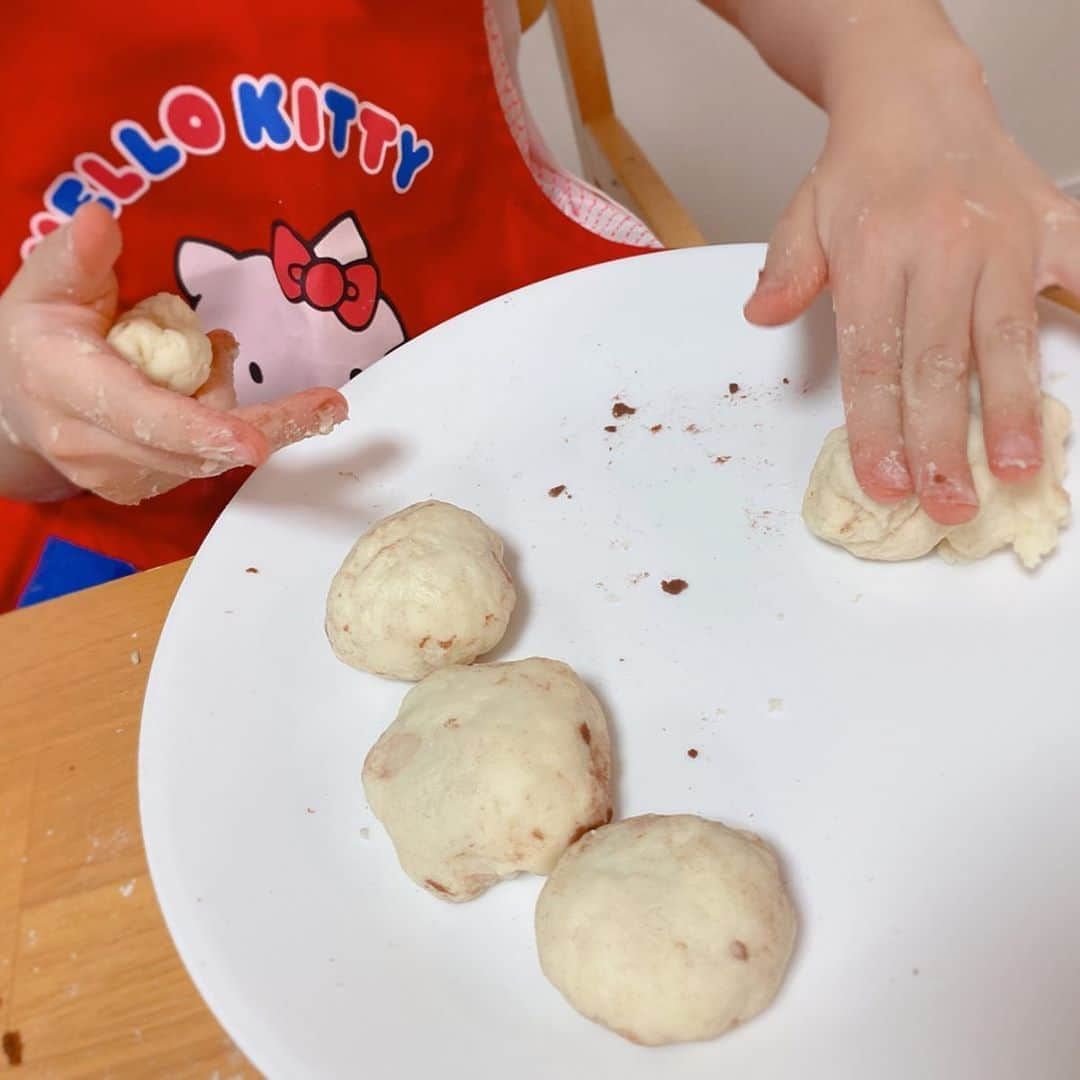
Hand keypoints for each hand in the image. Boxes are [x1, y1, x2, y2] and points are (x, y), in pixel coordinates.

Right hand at [0, 203, 347, 504]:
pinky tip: (206, 388)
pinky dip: (223, 429)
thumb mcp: (45, 282)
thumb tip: (101, 221)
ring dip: (235, 412)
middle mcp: (85, 441)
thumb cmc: (38, 331)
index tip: (257, 441)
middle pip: (194, 448)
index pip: (141, 413)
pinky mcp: (135, 489)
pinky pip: (202, 463)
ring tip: (217, 355)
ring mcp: (111, 475)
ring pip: (207, 457)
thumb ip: (76, 255)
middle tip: (326, 402)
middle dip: (266, 421)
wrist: (13, 397)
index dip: (202, 428)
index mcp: (62, 382)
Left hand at [744, 41, 1077, 524]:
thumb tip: (761, 316)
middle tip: (949, 504)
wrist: (919, 100)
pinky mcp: (1050, 225)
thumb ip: (787, 272)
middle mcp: (940, 248)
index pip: (873, 360)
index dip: (876, 429)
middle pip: (938, 364)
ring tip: (1018, 467)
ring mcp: (1002, 238)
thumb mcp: (804, 214)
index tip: (884, 484)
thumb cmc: (861, 172)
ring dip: (1012, 409)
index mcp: (873, 252)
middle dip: (942, 442)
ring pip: (1005, 338)